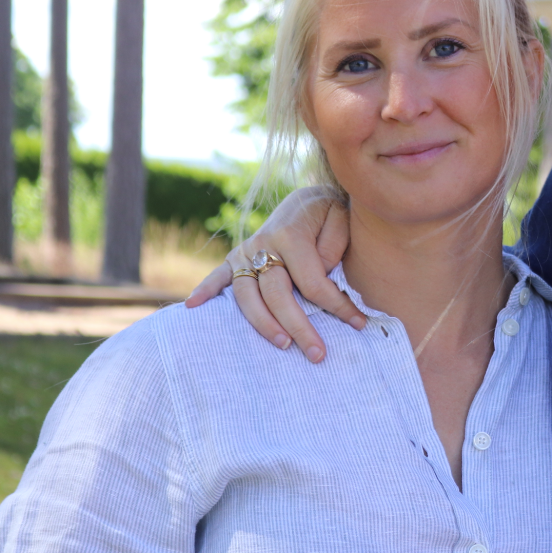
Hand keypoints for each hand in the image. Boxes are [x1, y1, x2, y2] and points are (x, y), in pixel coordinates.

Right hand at [185, 186, 360, 361]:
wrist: (309, 198)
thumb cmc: (330, 215)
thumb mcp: (342, 222)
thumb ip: (331, 250)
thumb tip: (320, 280)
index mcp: (291, 235)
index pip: (312, 283)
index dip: (337, 306)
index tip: (358, 323)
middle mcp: (263, 244)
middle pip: (278, 295)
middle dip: (300, 327)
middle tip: (318, 354)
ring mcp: (246, 252)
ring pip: (247, 295)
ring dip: (263, 324)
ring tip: (283, 345)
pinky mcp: (237, 257)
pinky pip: (218, 276)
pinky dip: (205, 289)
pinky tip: (192, 306)